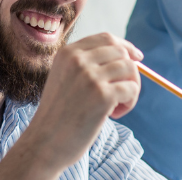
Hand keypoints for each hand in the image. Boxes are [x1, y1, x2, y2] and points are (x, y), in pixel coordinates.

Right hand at [18, 33, 142, 171]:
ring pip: (130, 69)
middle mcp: (78, 60)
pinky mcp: (102, 96)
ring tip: (117, 106)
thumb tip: (129, 57)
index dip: (125, 46)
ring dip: (131, 88)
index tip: (137, 58)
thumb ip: (87, 65)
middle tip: (122, 93)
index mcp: (67, 53)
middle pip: (121, 52)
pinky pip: (132, 89)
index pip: (106, 38)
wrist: (44, 143)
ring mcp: (90, 77)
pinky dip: (130, 102)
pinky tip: (114, 115)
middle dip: (130, 72)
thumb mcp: (64, 78)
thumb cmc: (58, 116)